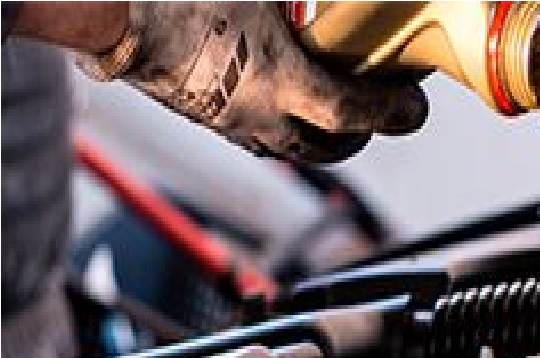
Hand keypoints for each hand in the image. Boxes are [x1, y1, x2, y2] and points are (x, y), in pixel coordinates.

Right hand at [115, 2, 427, 161]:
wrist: (113, 13)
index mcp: (280, 81)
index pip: (354, 113)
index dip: (392, 113)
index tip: (414, 106)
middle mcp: (261, 115)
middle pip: (333, 147)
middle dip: (366, 134)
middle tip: (385, 112)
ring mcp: (234, 124)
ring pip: (298, 150)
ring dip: (329, 138)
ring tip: (343, 115)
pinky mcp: (211, 122)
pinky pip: (263, 140)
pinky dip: (290, 130)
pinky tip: (289, 104)